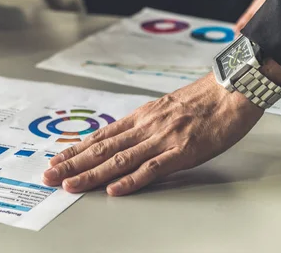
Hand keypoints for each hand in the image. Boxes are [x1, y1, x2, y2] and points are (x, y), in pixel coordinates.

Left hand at [42, 74, 263, 195]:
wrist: (231, 90)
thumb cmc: (201, 99)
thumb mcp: (165, 107)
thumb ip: (144, 124)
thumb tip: (124, 138)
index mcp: (141, 117)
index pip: (101, 136)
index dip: (76, 150)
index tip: (56, 160)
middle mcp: (145, 127)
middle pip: (102, 148)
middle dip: (73, 164)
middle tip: (49, 176)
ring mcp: (162, 139)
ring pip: (119, 159)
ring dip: (92, 174)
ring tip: (70, 185)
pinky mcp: (182, 151)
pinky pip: (153, 168)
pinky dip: (131, 180)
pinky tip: (114, 189)